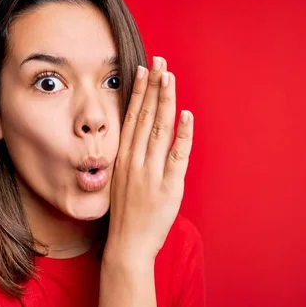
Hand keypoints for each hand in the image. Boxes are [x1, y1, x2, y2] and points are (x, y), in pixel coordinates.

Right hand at [106, 56, 193, 263]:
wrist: (127, 245)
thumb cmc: (125, 214)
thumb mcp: (121, 180)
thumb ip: (131, 157)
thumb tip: (142, 136)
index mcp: (124, 158)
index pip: (132, 117)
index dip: (139, 91)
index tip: (143, 69)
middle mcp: (135, 160)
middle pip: (146, 116)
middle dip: (154, 86)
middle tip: (159, 61)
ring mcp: (152, 172)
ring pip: (160, 129)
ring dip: (165, 101)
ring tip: (169, 77)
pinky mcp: (169, 186)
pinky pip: (177, 155)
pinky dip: (182, 134)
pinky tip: (185, 115)